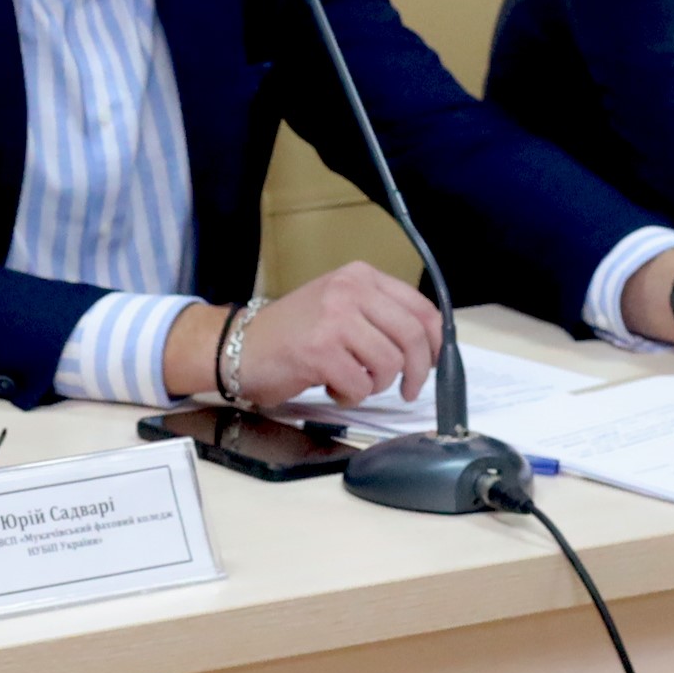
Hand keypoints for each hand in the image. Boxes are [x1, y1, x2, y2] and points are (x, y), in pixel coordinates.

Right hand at [183, 262, 441, 410]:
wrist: (238, 346)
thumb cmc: (292, 333)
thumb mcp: (340, 307)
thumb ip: (380, 317)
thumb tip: (429, 347)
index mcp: (359, 276)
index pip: (421, 308)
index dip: (436, 343)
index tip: (433, 364)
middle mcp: (349, 290)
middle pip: (412, 337)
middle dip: (418, 372)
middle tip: (408, 391)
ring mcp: (334, 319)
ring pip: (389, 364)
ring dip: (375, 384)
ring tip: (352, 381)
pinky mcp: (319, 351)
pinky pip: (360, 385)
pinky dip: (350, 396)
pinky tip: (330, 387)